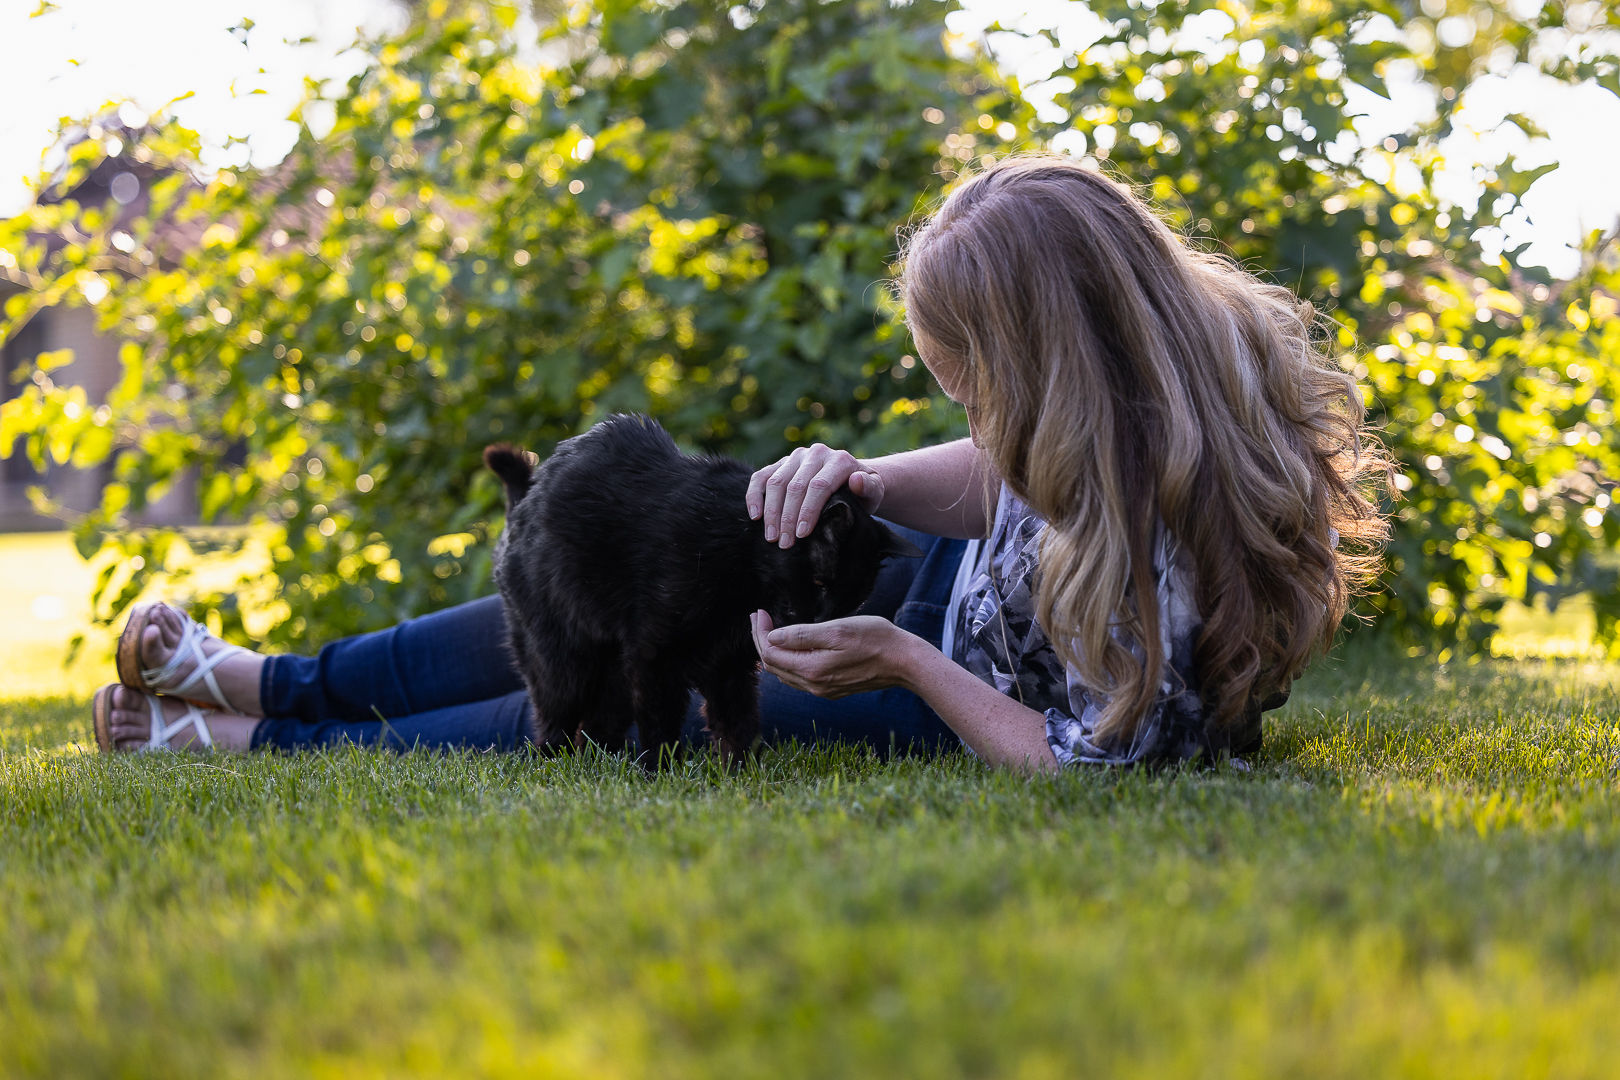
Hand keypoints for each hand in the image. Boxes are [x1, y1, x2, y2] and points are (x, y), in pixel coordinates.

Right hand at [746, 443, 883, 548]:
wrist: (851, 480)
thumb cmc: (862, 493)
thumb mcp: (874, 493)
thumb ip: (869, 487)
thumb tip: (856, 480)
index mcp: (839, 460)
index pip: (819, 485)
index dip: (808, 510)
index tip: (802, 534)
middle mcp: (816, 453)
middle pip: (795, 486)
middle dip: (787, 517)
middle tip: (784, 543)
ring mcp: (796, 456)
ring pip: (776, 482)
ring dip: (771, 512)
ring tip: (771, 537)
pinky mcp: (780, 462)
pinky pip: (761, 477)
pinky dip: (755, 495)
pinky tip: (755, 516)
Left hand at [749, 610, 918, 697]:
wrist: (904, 662)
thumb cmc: (875, 639)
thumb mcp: (836, 630)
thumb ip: (802, 635)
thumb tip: (771, 638)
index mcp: (811, 669)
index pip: (769, 653)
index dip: (759, 633)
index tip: (759, 612)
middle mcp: (813, 685)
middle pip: (773, 666)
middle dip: (761, 641)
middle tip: (758, 618)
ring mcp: (823, 690)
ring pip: (785, 674)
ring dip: (773, 652)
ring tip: (768, 631)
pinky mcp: (832, 689)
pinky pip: (800, 678)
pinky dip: (788, 662)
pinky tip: (791, 648)